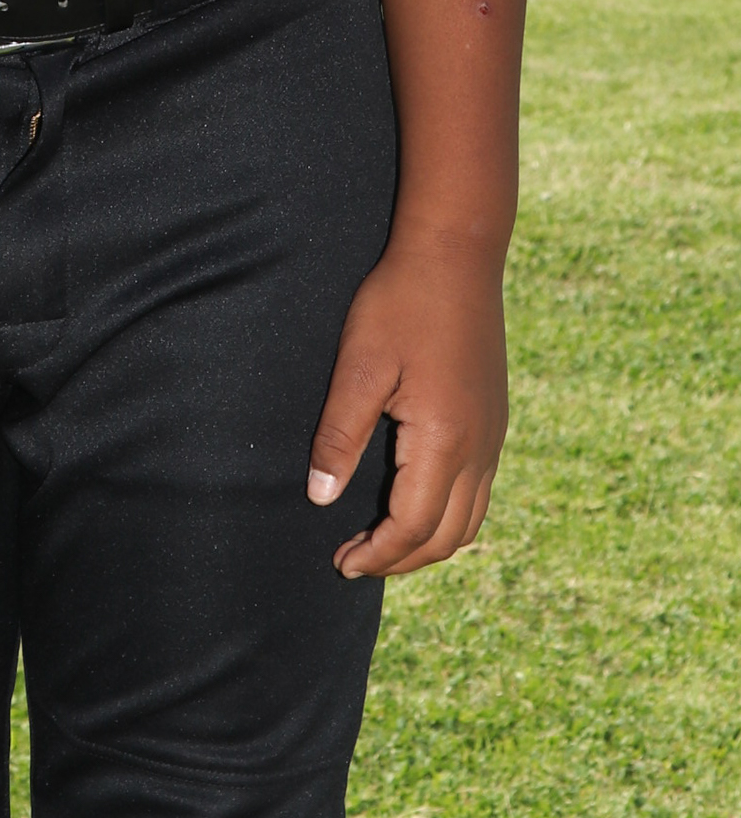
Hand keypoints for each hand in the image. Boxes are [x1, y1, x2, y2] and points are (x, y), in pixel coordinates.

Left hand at [306, 227, 508, 576]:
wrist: (457, 254)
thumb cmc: (400, 303)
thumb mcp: (359, 366)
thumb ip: (341, 435)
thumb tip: (321, 498)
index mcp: (446, 439)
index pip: (414, 526)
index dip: (378, 554)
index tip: (341, 564)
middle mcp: (481, 448)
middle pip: (448, 536)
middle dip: (403, 560)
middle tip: (356, 561)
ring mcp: (495, 435)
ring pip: (471, 520)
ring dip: (429, 542)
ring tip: (383, 543)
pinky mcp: (496, 420)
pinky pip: (479, 491)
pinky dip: (449, 515)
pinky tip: (416, 501)